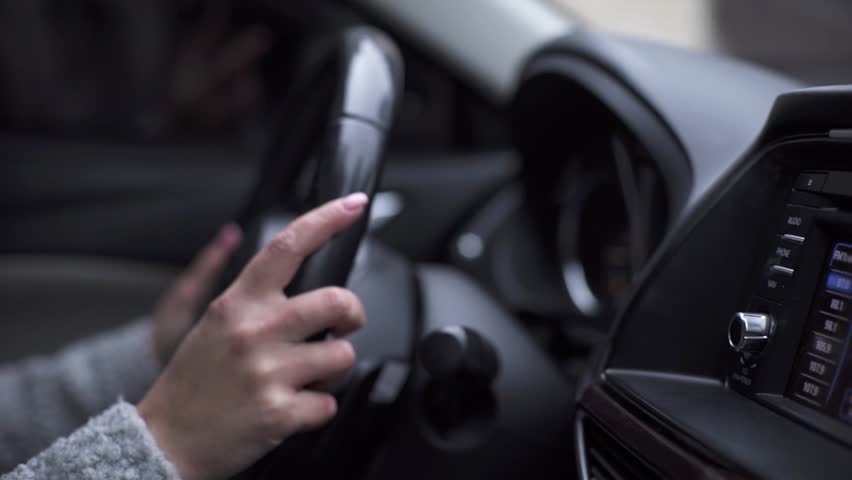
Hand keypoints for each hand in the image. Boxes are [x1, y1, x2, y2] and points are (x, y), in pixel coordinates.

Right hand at [138, 193, 369, 479]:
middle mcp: (255, 331)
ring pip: (343, 355)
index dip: (326, 219)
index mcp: (238, 303)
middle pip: (338, 301)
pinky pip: (329, 405)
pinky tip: (292, 408)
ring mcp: (267, 372)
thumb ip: (257, 301)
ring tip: (304, 378)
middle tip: (345, 326)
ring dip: (333, 371)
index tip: (354, 204)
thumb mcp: (215, 324)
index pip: (288, 246)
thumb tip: (306, 283)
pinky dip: (318, 409)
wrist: (163, 440)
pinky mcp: (278, 412)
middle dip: (354, 314)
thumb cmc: (194, 382)